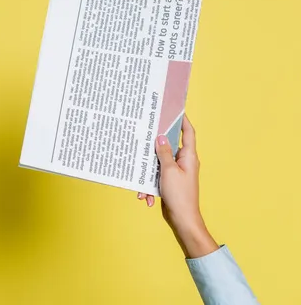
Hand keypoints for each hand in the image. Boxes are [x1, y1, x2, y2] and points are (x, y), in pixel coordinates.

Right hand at [137, 115, 217, 257]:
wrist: (183, 220)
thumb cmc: (180, 196)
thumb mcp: (169, 171)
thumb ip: (164, 153)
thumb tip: (161, 137)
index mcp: (188, 157)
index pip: (188, 133)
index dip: (183, 121)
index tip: (175, 110)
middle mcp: (184, 162)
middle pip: (169, 147)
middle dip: (155, 148)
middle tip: (145, 136)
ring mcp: (177, 173)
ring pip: (159, 164)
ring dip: (149, 174)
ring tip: (142, 183)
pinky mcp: (170, 182)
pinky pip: (157, 178)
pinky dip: (149, 186)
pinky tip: (146, 196)